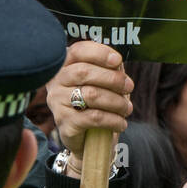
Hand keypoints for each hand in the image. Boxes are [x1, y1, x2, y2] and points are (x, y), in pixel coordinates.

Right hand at [45, 41, 133, 156]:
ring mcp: (57, 102)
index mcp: (65, 65)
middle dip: (112, 79)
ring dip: (116, 101)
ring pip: (91, 95)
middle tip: (129, 87)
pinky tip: (121, 123)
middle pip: (84, 72)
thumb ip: (109, 69)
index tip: (117, 60)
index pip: (78, 51)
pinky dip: (113, 120)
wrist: (85, 136)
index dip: (99, 53)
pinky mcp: (64, 122)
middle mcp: (56, 82)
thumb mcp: (103, 81)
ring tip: (127, 108)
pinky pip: (93, 117)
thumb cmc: (96, 101)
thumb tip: (117, 64)